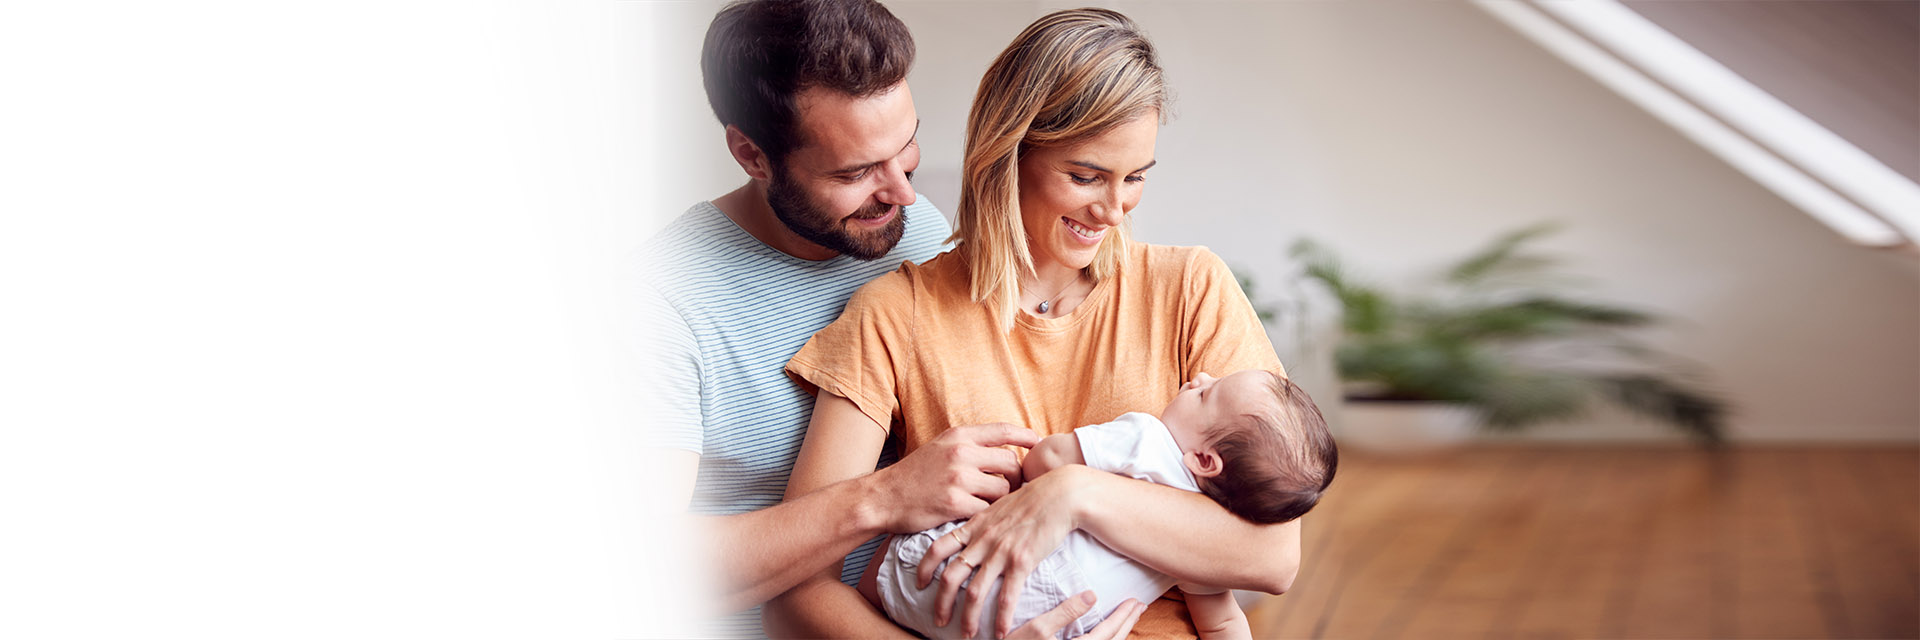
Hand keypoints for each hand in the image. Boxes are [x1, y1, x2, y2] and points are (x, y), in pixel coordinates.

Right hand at [871, 422, 1037, 532]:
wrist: (883, 497)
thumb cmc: (915, 475)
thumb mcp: (940, 447)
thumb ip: (970, 446)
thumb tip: (1005, 450)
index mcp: (958, 436)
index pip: (1003, 431)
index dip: (1025, 436)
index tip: (1038, 442)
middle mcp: (961, 453)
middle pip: (1011, 463)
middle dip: (1016, 478)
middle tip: (1011, 488)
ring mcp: (958, 479)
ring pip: (1003, 490)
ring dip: (1001, 500)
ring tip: (991, 504)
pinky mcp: (955, 504)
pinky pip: (987, 511)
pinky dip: (986, 516)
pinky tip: (977, 516)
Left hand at [919, 465, 1099, 637]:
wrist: (1059, 494)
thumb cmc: (1033, 498)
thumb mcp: (999, 505)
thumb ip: (984, 520)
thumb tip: (975, 530)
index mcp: (974, 526)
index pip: (938, 547)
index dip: (924, 568)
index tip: (919, 583)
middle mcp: (982, 540)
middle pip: (950, 576)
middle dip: (941, 603)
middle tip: (939, 620)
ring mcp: (1000, 551)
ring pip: (975, 592)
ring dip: (968, 617)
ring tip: (967, 634)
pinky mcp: (1022, 561)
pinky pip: (1007, 596)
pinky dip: (1001, 618)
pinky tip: (1000, 632)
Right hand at [1005, 591, 1143, 639]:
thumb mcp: (1035, 629)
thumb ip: (1064, 613)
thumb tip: (1092, 595)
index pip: (1108, 634)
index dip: (1123, 617)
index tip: (1135, 601)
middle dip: (1126, 624)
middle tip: (1138, 607)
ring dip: (1119, 632)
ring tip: (1127, 617)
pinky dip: (1105, 639)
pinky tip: (1103, 631)